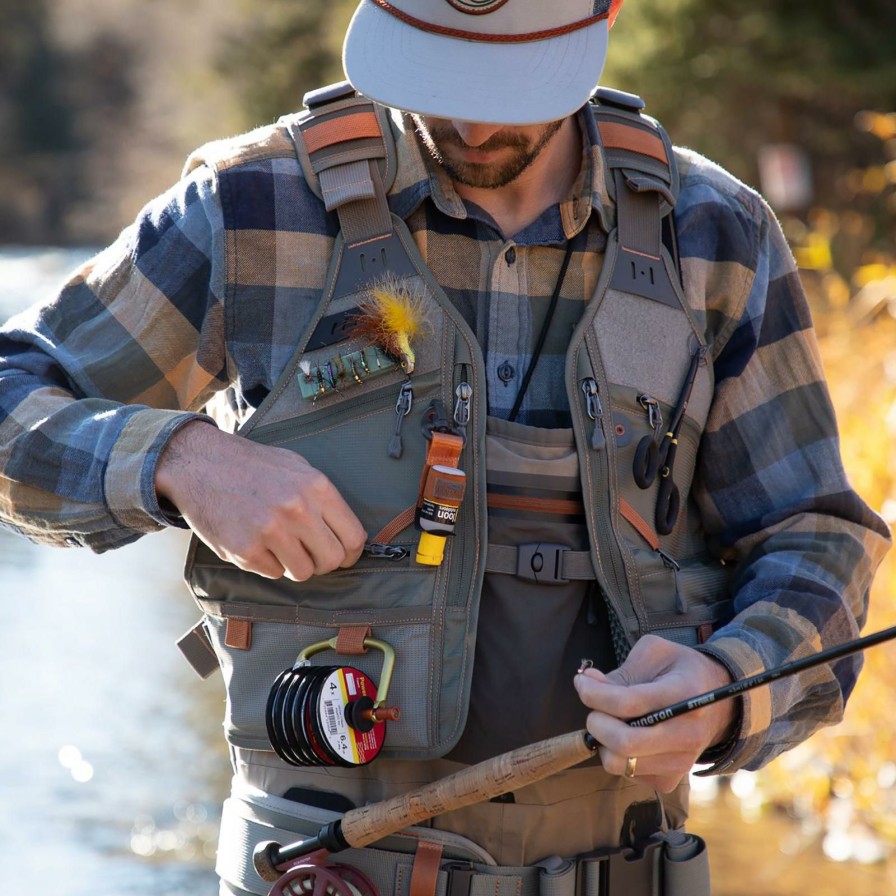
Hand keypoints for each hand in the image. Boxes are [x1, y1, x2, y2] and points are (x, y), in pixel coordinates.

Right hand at [154, 421, 366, 580]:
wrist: (201, 463)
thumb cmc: (252, 466)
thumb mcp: (297, 467)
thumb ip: (323, 498)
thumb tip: (344, 531)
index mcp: (317, 488)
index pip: (353, 537)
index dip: (351, 553)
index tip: (344, 555)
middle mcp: (298, 510)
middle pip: (332, 560)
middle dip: (324, 562)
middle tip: (311, 554)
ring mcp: (271, 531)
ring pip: (303, 572)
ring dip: (296, 565)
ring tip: (281, 546)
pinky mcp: (246, 550)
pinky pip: (273, 573)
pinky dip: (268, 564)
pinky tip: (257, 542)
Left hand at [573, 634, 736, 792]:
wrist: (719, 706)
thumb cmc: (680, 672)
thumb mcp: (655, 653)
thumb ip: (621, 670)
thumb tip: (587, 681)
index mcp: (684, 694)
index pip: (629, 703)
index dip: (594, 693)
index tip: (581, 682)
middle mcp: (687, 733)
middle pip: (624, 742)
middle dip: (596, 722)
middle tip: (594, 707)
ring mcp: (681, 762)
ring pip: (620, 763)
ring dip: (603, 741)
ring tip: (611, 721)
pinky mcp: (670, 780)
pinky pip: (627, 772)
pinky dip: (617, 754)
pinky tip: (629, 734)